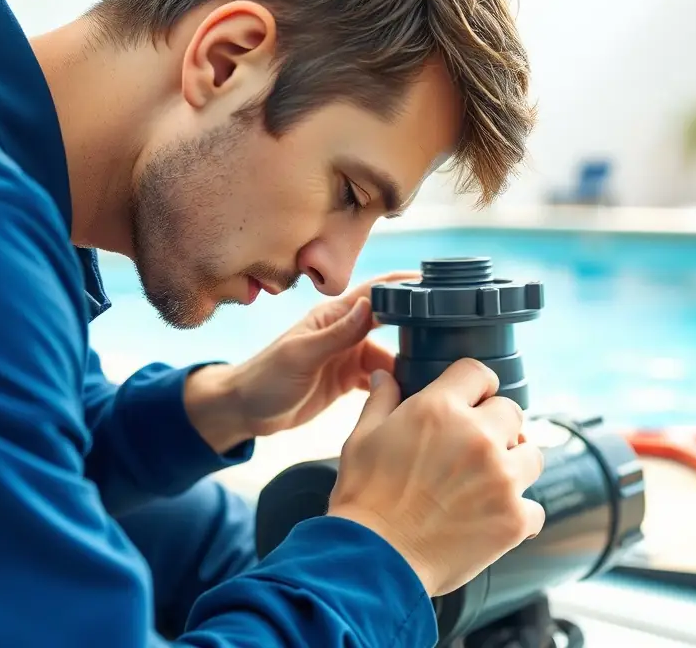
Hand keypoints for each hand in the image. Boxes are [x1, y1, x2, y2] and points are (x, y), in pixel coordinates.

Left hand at [183, 271, 416, 451]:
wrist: (245, 411)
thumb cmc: (265, 377)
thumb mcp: (301, 355)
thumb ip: (337, 334)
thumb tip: (371, 306)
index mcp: (333, 316)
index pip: (375, 293)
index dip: (405, 286)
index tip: (436, 285)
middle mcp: (344, 332)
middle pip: (390, 322)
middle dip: (417, 325)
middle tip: (451, 333)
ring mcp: (348, 356)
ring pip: (390, 353)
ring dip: (408, 361)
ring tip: (433, 372)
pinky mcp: (348, 380)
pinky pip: (381, 377)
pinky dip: (396, 383)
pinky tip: (411, 392)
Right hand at [326, 359, 545, 596]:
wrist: (374, 560)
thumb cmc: (364, 500)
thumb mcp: (362, 438)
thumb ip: (381, 400)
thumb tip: (385, 375)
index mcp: (439, 409)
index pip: (478, 372)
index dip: (476, 385)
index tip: (474, 399)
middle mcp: (478, 437)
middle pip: (511, 412)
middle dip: (496, 426)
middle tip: (474, 449)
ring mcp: (501, 478)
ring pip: (532, 455)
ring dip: (515, 465)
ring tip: (489, 483)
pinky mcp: (513, 518)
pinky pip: (536, 507)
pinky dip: (519, 514)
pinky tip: (494, 518)